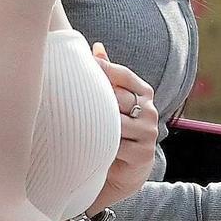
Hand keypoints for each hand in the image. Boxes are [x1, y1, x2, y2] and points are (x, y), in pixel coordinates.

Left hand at [89, 44, 157, 210]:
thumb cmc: (117, 132)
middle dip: (96, 98)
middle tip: (70, 94)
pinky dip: (98, 143)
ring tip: (73, 120)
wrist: (127, 173)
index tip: (82, 63)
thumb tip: (95, 47)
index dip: (103, 69)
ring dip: (95, 123)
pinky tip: (84, 141)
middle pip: (118, 98)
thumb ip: (108, 76)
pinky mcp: (141, 154)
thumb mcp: (114, 103)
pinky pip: (115, 145)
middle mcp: (150, 111)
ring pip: (115, 122)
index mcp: (144, 93)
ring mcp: (148, 133)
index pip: (123, 75)